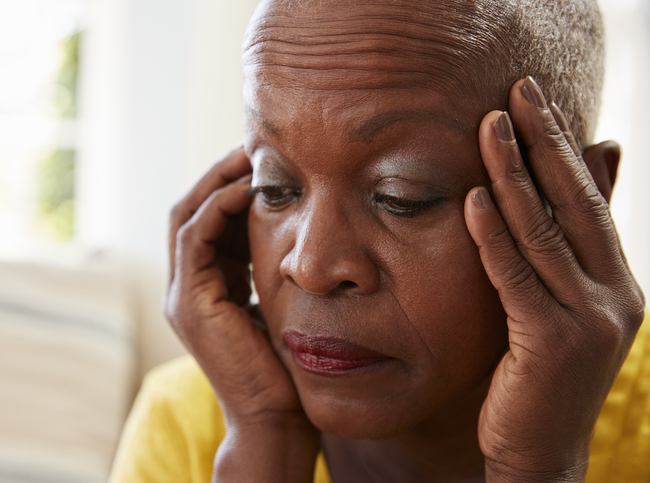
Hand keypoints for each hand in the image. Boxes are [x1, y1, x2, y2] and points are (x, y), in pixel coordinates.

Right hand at [164, 147, 318, 481]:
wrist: (277, 415)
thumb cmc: (288, 361)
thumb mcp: (280, 300)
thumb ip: (274, 268)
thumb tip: (300, 229)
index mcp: (209, 284)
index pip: (211, 219)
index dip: (233, 185)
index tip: (267, 160)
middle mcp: (187, 285)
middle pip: (192, 209)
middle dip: (221, 173)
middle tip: (255, 144)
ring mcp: (182, 294)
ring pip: (186, 214)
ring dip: (217, 180)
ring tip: (251, 155)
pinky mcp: (188, 303)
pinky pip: (195, 236)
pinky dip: (218, 206)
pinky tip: (251, 187)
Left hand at [465, 77, 644, 481]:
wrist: (539, 450)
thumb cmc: (537, 373)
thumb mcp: (556, 305)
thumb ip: (561, 249)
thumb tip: (575, 173)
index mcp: (614, 279)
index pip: (586, 198)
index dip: (561, 147)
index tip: (534, 102)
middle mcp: (613, 293)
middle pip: (574, 203)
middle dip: (545, 143)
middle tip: (519, 91)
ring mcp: (589, 320)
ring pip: (546, 234)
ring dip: (517, 176)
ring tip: (492, 125)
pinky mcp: (553, 344)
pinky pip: (517, 279)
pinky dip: (495, 238)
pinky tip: (475, 199)